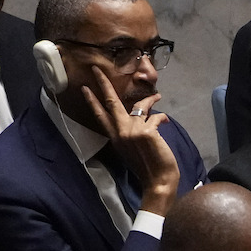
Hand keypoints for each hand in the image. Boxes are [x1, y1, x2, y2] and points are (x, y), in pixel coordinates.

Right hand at [84, 69, 180, 213]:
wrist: (158, 181)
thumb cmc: (148, 166)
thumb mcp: (133, 148)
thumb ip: (132, 132)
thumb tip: (141, 118)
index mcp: (115, 137)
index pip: (100, 115)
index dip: (92, 101)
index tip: (84, 88)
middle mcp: (120, 132)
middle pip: (110, 103)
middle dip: (104, 84)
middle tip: (97, 69)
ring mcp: (132, 131)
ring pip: (139, 107)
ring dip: (150, 99)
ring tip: (158, 96)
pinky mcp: (146, 132)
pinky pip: (155, 117)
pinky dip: (162, 118)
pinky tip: (166, 121)